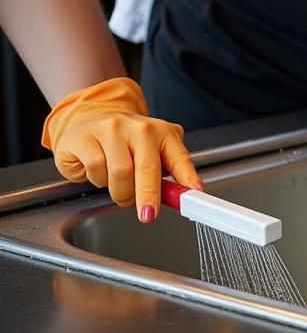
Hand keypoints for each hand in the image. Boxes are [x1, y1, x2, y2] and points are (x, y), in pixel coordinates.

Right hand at [41, 77, 200, 222]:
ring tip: (119, 186)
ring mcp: (112, 130)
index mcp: (162, 132)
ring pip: (120, 173)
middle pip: (147, 168)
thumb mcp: (152, 153)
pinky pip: (96, 168)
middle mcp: (140, 128)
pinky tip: (99, 172)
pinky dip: (98, 179)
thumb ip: (166, 173)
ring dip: (120, 191)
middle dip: (149, 195)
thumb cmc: (125, 142)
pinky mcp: (85, 137)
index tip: (194, 194)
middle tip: (148, 214)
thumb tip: (179, 196)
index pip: (179, 158)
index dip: (187, 177)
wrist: (91, 118)